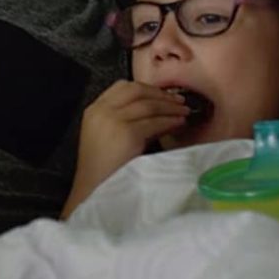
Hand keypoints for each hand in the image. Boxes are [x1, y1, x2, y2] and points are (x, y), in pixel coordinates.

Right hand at [75, 80, 189, 185]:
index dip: (145, 88)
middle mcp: (102, 111)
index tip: (160, 94)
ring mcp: (114, 121)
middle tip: (178, 99)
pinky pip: (155, 122)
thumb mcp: (106, 138)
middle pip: (136, 91)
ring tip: (184, 110)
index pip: (121, 87)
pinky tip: (180, 123)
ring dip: (170, 106)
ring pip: (148, 105)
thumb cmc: (102, 171)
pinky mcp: (128, 133)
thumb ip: (123, 122)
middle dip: (159, 94)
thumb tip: (156, 114)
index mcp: (94, 110)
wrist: (95, 191)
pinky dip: (170, 121)